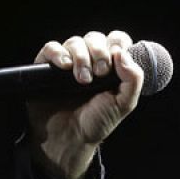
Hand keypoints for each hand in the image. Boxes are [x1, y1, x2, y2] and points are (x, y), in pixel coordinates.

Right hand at [26, 29, 143, 178]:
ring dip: (81, 57)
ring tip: (82, 80)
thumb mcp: (123, 104)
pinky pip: (51, 48)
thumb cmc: (96, 122)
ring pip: (74, 42)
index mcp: (110, 66)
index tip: (116, 60)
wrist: (69, 140)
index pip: (116, 40)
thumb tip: (122, 53)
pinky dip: (58, 53)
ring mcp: (67, 63)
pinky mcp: (47, 68)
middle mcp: (89, 61)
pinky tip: (64, 67)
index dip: (117, 44)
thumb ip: (133, 79)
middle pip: (95, 38)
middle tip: (100, 73)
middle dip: (99, 52)